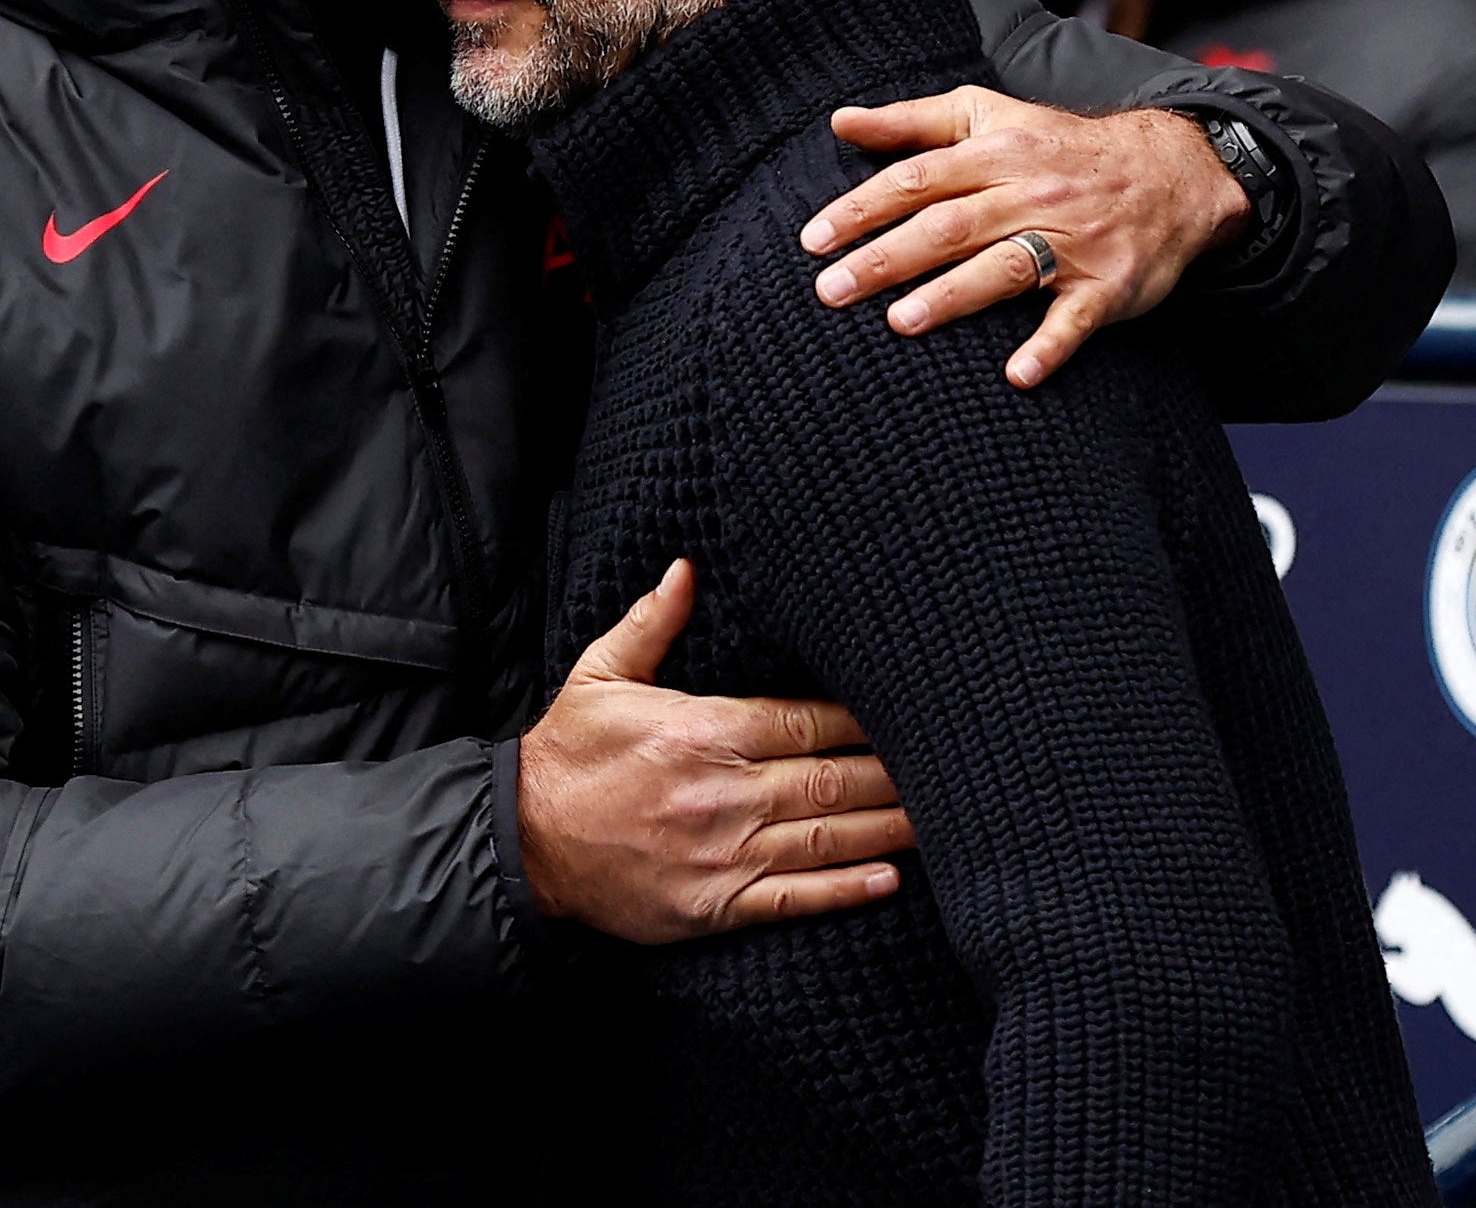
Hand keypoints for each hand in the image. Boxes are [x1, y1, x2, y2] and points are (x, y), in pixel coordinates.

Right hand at [516, 559, 910, 943]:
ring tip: (943, 818)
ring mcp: (724, 853)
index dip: (861, 719)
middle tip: (952, 764)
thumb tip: (687, 570)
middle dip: (893, 772)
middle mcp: (723, 792)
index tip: (907, 709)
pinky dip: (846, 890)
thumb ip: (652, 624)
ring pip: (825, 838)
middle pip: (830, 779)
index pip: (805, 720)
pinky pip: (794, 898)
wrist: (524, 842)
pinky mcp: (717, 905)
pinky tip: (889, 878)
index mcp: (703, 731)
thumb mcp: (601, 676)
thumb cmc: (568, 755)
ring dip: (888, 827)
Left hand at [798, 88, 1249, 389]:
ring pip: (1004, 268)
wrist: (1173, 170)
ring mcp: (1072, 242)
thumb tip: (840, 121)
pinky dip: (1050, 346)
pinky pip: (1076, 319)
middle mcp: (1030, 194)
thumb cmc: (1061, 147)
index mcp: (996, 153)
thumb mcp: (990, 115)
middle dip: (886, 258)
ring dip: (952, 296)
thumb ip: (914, 121)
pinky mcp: (1108, 285)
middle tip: (831, 290)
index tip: (813, 239)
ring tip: (901, 322)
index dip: (863, 208)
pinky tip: (1018, 374)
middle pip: (949, 226)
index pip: (917, 179)